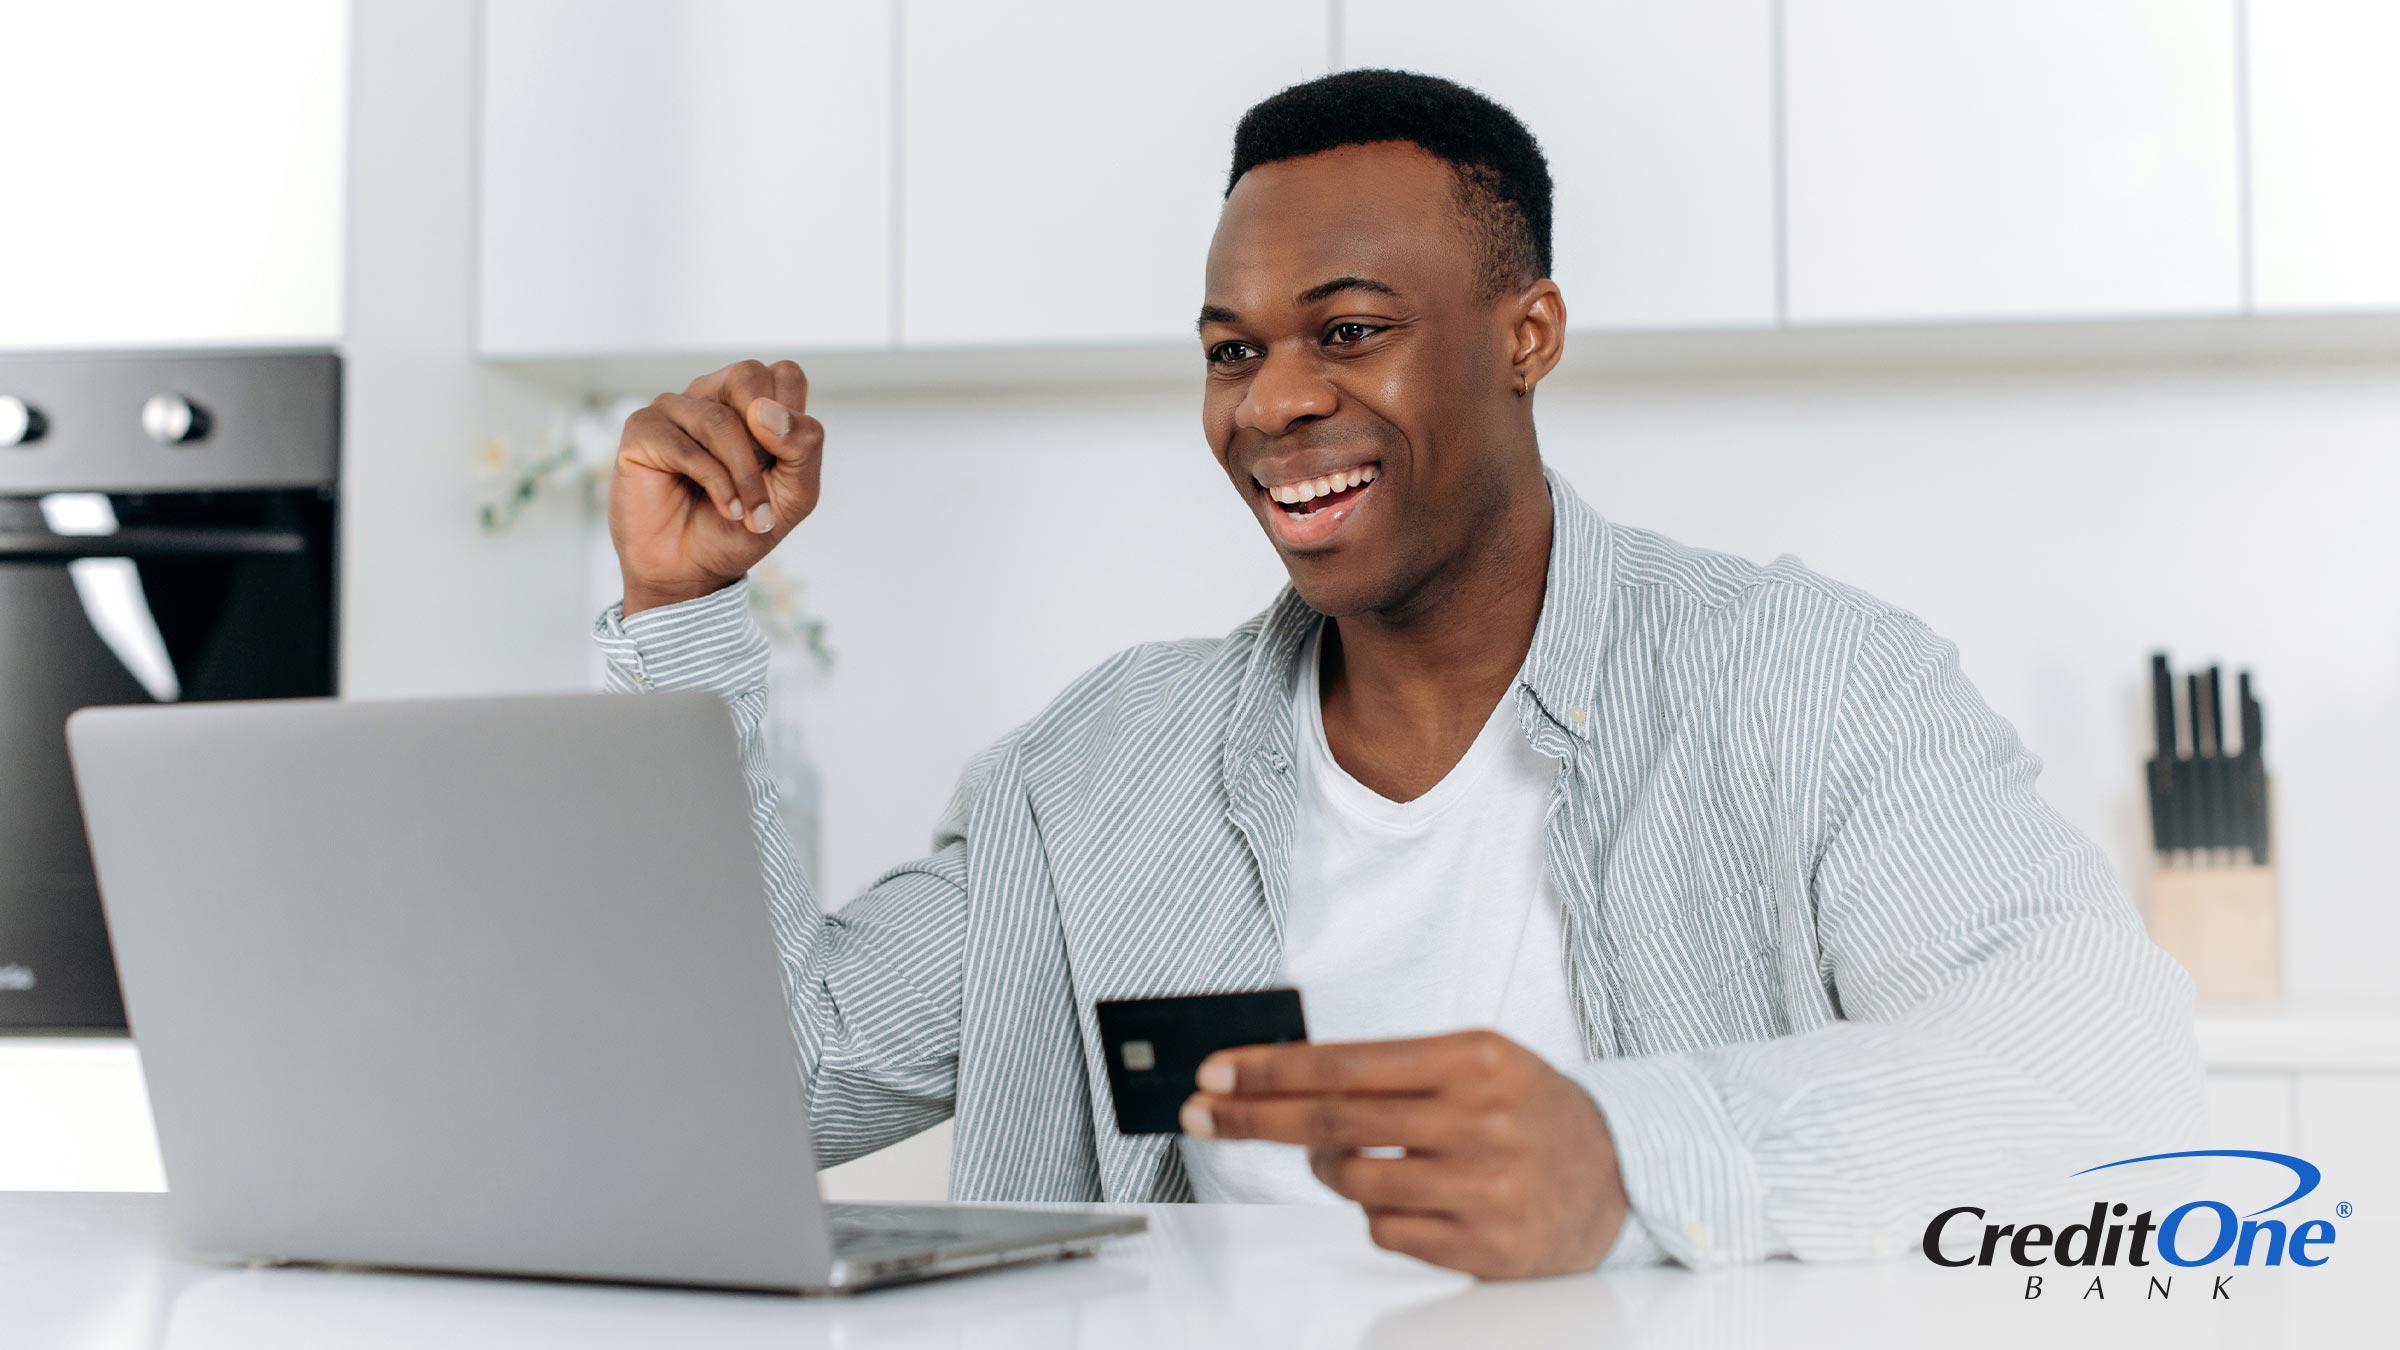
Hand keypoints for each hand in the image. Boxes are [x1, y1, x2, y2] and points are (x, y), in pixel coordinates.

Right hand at [609, 359, 824, 613]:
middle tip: (764, 479)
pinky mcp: (642, 430)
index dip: (793, 420)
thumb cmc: (740, 528)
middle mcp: (712, 396)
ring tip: (747, 514)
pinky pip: (684, 446)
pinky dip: (715, 483)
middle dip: (765, 440)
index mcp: (752, 402)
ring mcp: (674, 409)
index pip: (785, 374)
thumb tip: (765, 410)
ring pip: (719, 419)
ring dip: (744, 476)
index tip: (783, 465)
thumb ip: (803, 447)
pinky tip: (725, 509)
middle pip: (749, 376)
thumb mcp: (795, 494)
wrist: (693, 572)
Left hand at [1181, 1029, 1629, 1277]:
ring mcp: (1483, 1187)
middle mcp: (1480, 1120)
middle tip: (1200, 1112)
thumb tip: (1287, 1080)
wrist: (1621, 1177)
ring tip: (1352, 1158)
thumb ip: (1394, 1070)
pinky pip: (1386, 1231)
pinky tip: (1414, 1197)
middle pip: (1334, 1122)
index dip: (1270, 1071)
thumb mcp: (1478, 1062)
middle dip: (1252, 1117)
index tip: (1216, 1073)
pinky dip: (1379, 1215)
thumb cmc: (1529, 1111)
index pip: (1346, 1063)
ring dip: (1329, 1171)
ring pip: (1353, 1183)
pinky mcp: (1484, 1245)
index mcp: (1474, 1059)